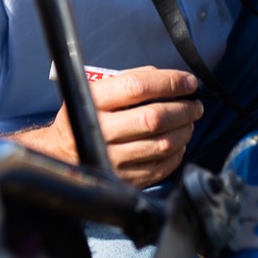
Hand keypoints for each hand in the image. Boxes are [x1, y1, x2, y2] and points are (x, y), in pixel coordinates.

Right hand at [14, 66, 202, 188]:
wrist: (62, 151)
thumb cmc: (87, 114)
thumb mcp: (98, 89)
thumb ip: (132, 78)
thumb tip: (171, 79)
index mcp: (94, 100)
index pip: (138, 87)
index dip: (169, 82)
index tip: (189, 82)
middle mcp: (100, 129)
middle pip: (154, 118)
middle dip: (184, 109)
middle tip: (195, 105)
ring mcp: (112, 157)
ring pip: (162, 144)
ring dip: (184, 131)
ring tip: (189, 123)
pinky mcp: (122, 178)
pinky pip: (160, 167)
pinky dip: (177, 154)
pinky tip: (178, 143)